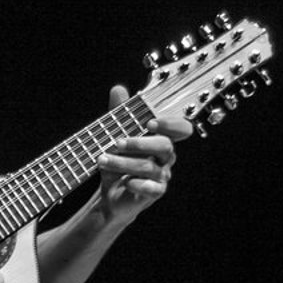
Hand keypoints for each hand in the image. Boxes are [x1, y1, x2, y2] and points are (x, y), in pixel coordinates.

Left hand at [93, 83, 188, 220]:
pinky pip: (151, 188)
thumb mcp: (114, 136)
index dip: (171, 124)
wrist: (111, 194)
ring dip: (123, 162)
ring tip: (102, 159)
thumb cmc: (118, 163)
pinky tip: (124, 182)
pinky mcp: (155, 192)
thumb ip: (119, 114)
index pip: (180, 129)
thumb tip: (118, 89)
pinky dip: (136, 183)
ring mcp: (162, 176)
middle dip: (139, 143)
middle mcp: (166, 157)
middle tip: (117, 142)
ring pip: (150, 167)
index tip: (151, 122)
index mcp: (161, 138)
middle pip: (164, 146)